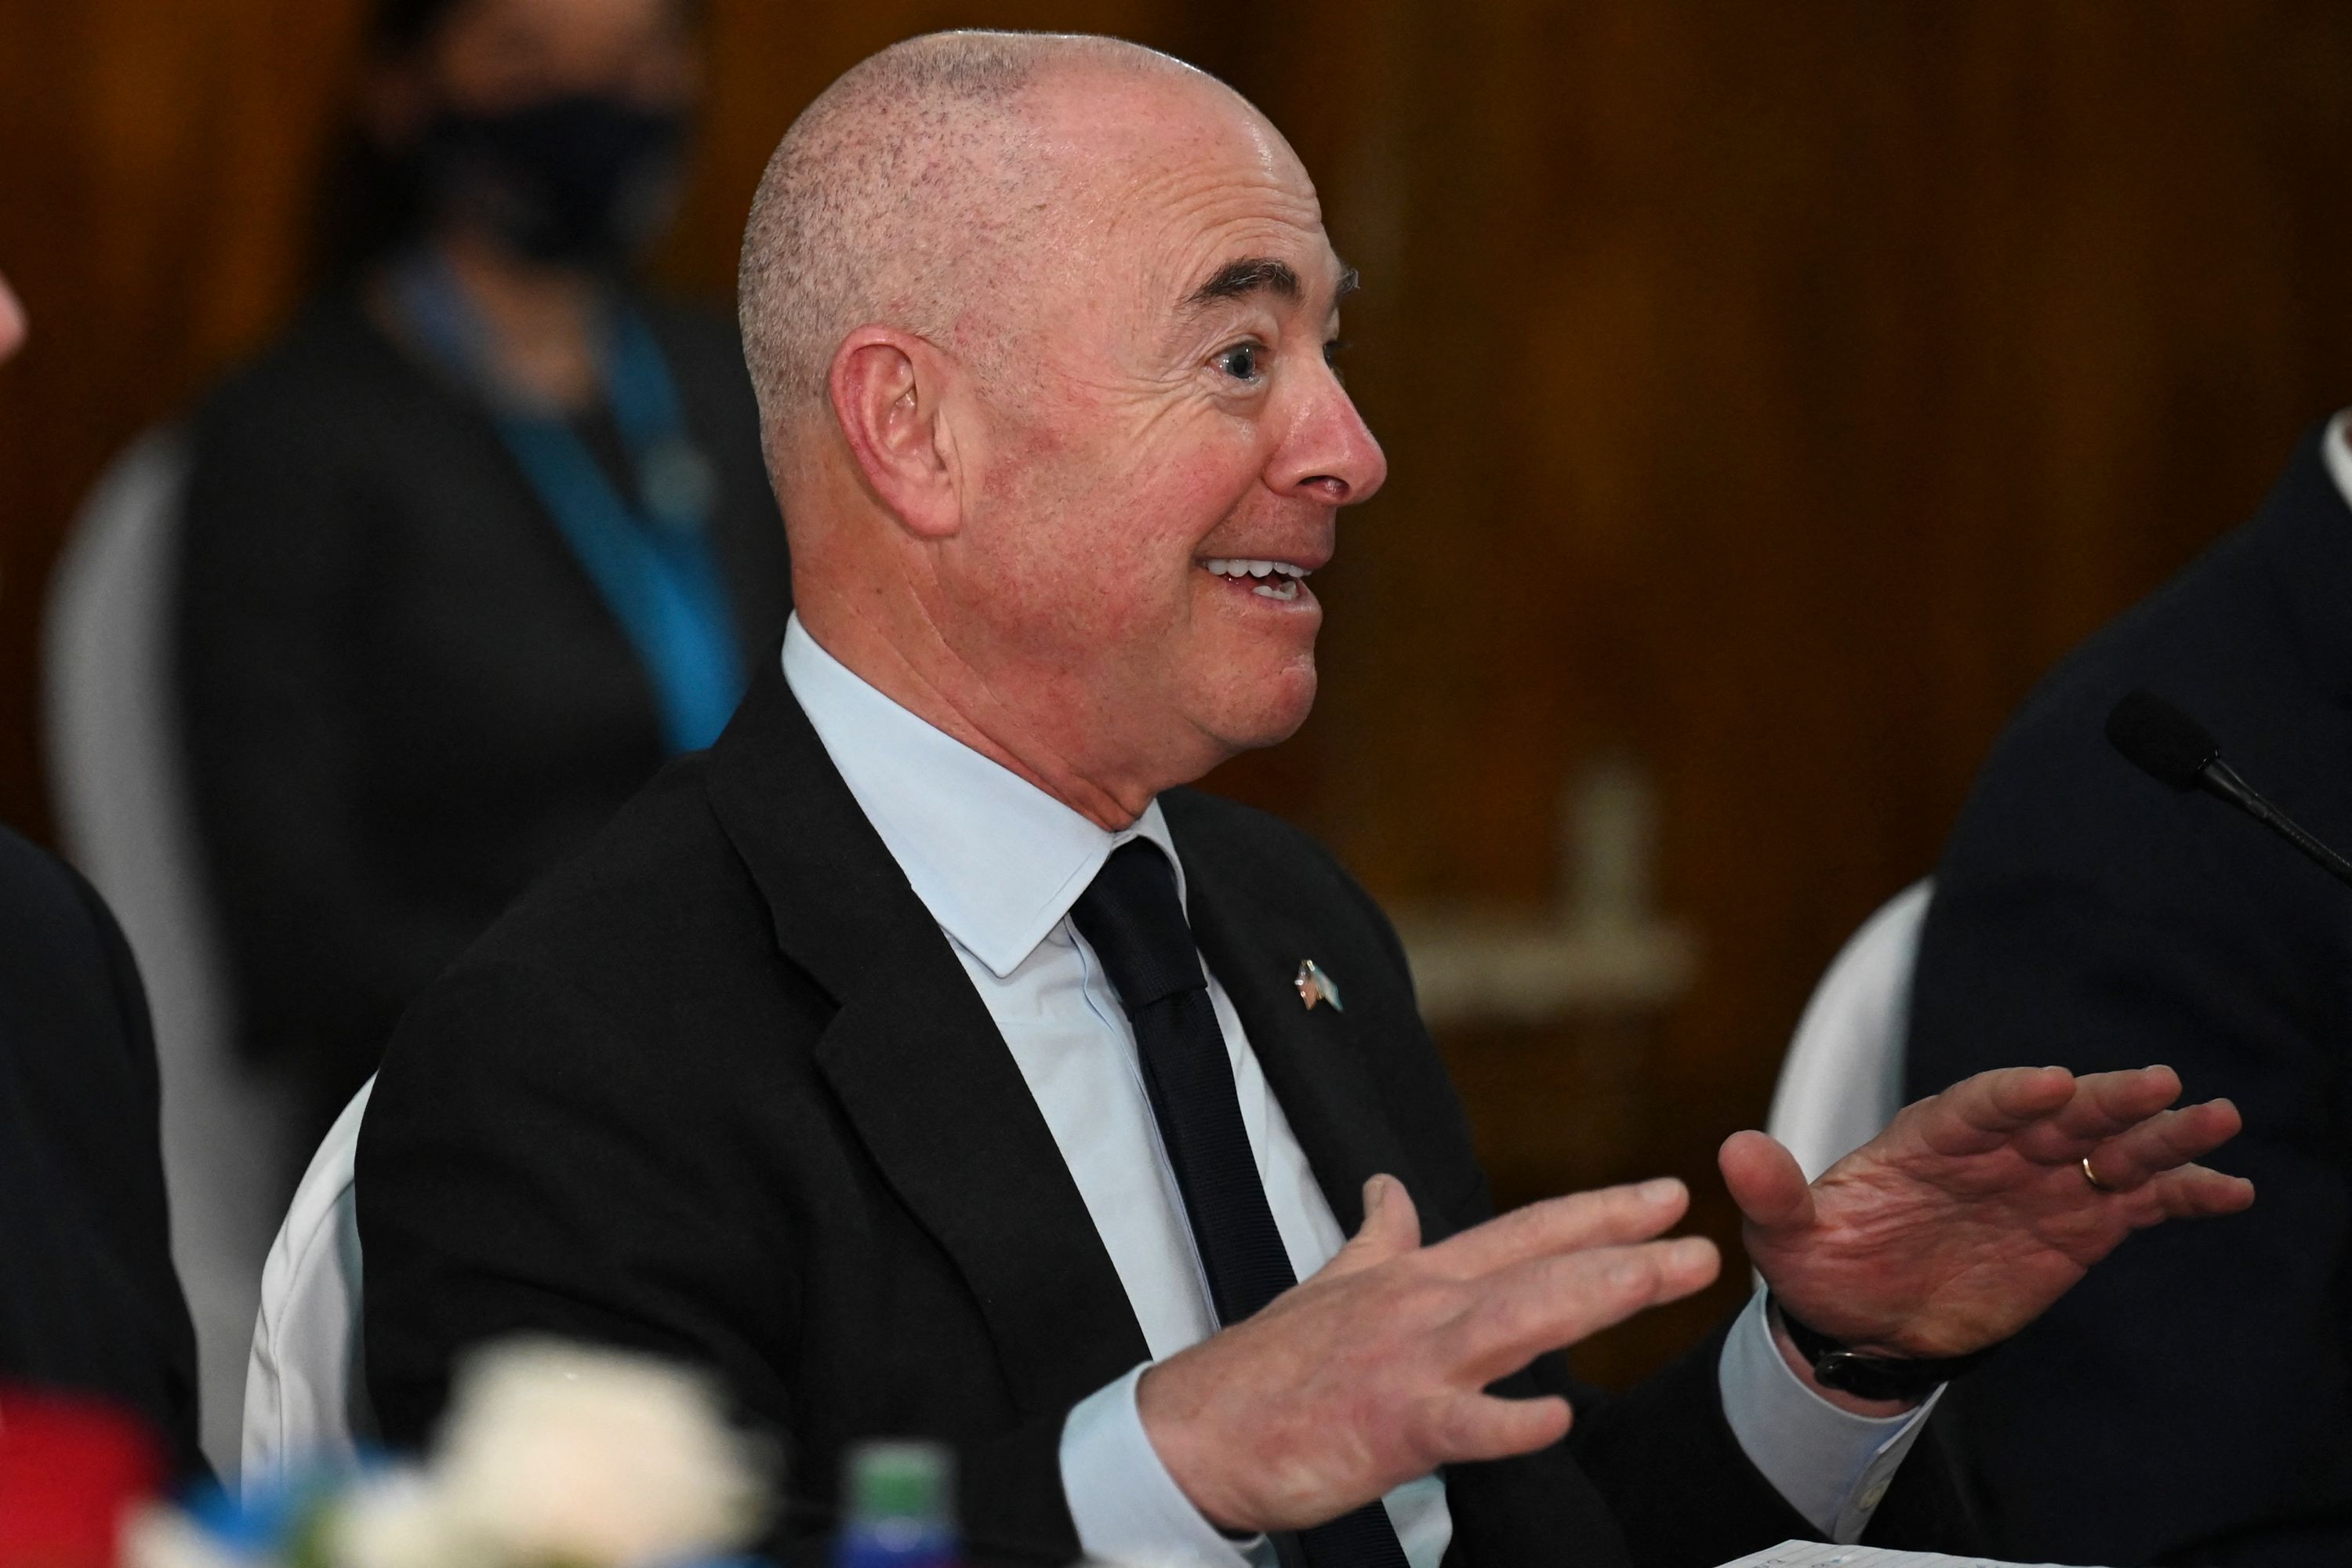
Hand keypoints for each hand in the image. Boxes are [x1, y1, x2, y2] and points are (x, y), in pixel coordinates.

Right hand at [1137, 1172, 1718, 1533]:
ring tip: (1653, 1281)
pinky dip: (1508, 1421)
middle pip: (1539, 1269)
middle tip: (1699, 1245)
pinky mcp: (1390, 1427)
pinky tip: (1556, 1419)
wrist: (1200, 1428)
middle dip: (1624, 1253)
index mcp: (1415, 1277)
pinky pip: (1462, 1425)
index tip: (1664, 1196)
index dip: (1597, 1212)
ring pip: (1514, 1321)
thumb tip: (1393, 1189)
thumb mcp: (1331, 1284)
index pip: (1524, 1231)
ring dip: (1589, 1297)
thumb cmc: (1267, 1366)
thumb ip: (1380, 1239)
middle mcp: (1422, 1308)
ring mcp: (1409, 1364)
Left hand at [1724, 1064, 2252, 1362]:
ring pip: (2108, 1149)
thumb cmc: (1822, 1263)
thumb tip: (1732, 1149)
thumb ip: (1770, 1193)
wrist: (1859, 1320)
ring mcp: (2040, 1184)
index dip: (2010, 1095)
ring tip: (2217, 1119)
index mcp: (1927, 1138)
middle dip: (2105, 1100)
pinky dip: (2181, 1194)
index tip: (2049, 1084)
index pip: (1974, 1106)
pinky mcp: (2075, 1226)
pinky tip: (2231, 1189)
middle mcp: (1993, 1150)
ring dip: (2161, 1134)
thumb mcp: (1784, 1234)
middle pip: (2057, 1116)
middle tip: (2159, 1083)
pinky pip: (2135, 1203)